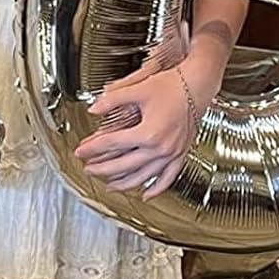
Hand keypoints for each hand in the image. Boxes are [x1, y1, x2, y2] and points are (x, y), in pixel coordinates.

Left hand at [74, 42, 226, 200]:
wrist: (198, 84)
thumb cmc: (172, 85)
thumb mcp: (138, 89)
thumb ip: (112, 100)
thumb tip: (93, 108)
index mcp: (148, 132)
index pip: (112, 143)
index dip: (93, 147)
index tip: (81, 150)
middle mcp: (160, 147)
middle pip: (124, 164)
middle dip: (102, 167)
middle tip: (88, 168)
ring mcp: (172, 153)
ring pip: (143, 176)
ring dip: (123, 183)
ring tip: (109, 184)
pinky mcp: (180, 153)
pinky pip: (168, 178)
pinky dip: (156, 188)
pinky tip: (146, 194)